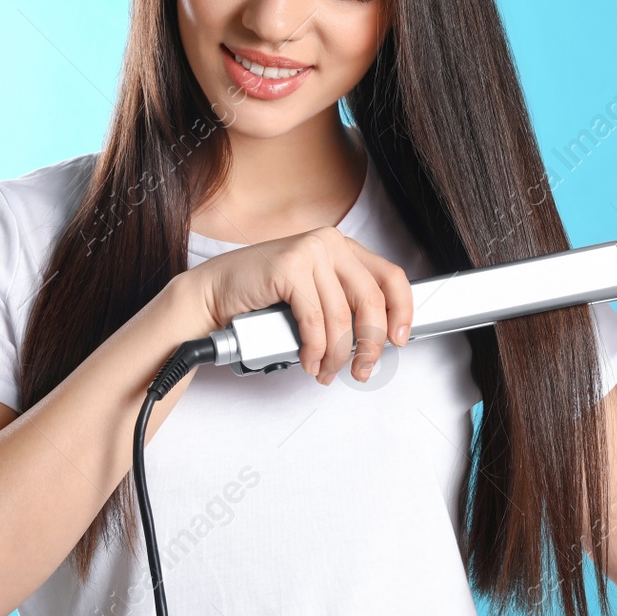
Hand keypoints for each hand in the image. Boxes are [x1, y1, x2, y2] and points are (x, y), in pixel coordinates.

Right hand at [187, 226, 413, 384]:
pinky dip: (314, 349)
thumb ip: (345, 305)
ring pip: (342, 318)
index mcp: (343, 247)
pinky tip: (308, 360)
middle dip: (370, 344)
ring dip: (336, 355)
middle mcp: (330, 243)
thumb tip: (379, 338)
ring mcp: (310, 252)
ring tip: (326, 371)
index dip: (402, 312)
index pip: (391, 277)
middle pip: (371, 300)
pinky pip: (315, 321)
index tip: (399, 340)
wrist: (214, 293)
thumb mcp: (315, 295)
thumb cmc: (264, 298)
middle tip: (361, 369)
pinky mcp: (289, 267)